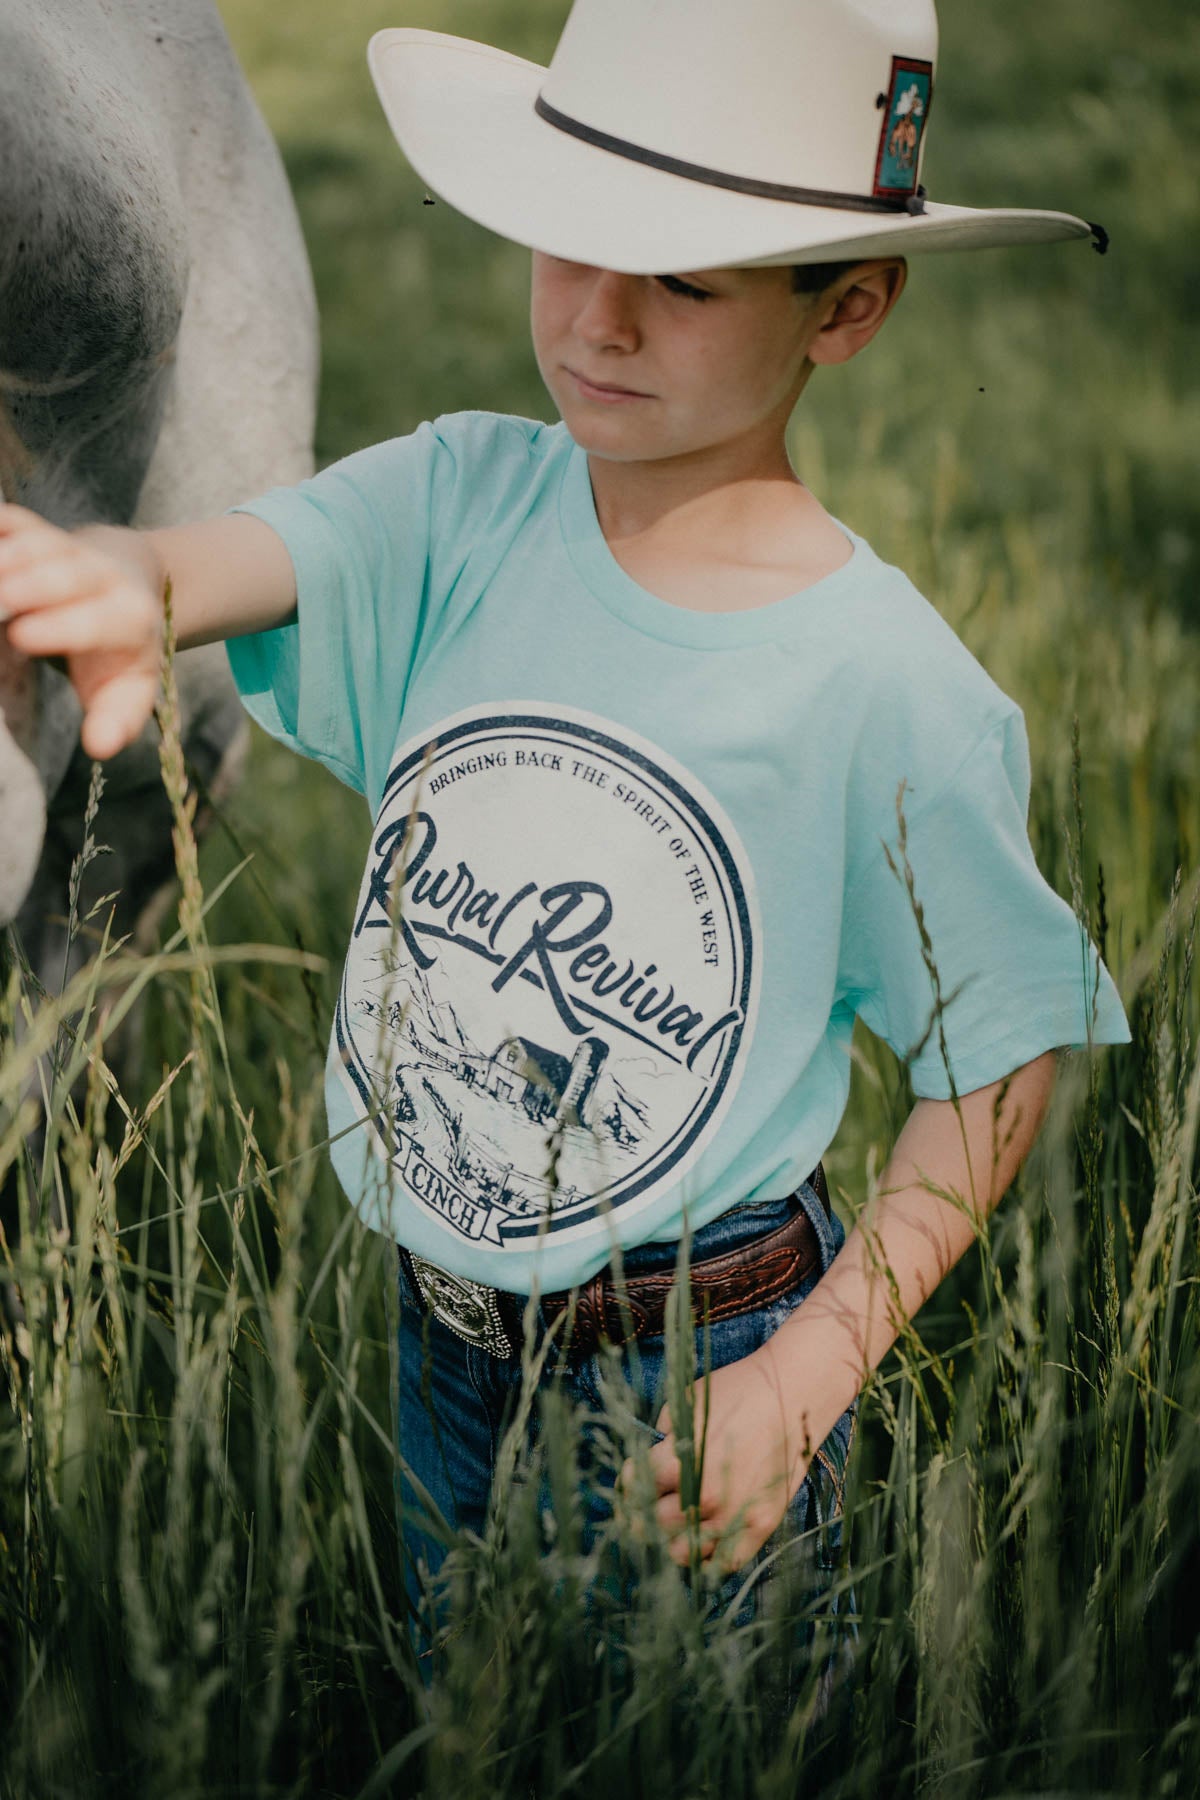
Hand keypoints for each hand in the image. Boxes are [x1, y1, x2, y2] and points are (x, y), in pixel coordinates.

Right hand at [0, 502, 163, 758]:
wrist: (127, 585)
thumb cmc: (118, 653)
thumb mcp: (128, 689)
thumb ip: (117, 719)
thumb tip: (100, 746)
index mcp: (130, 618)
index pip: (99, 620)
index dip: (63, 626)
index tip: (23, 636)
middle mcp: (103, 576)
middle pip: (69, 573)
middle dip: (36, 582)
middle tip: (2, 595)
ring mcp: (69, 547)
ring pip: (40, 541)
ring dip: (9, 551)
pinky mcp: (38, 529)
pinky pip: (13, 520)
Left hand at [615, 1340, 811, 1577]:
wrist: (793, 1393)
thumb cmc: (738, 1391)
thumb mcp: (685, 1403)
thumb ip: (662, 1438)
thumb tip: (650, 1462)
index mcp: (677, 1464)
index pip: (633, 1490)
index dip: (627, 1483)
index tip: (632, 1481)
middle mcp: (703, 1498)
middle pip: (652, 1526)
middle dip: (642, 1514)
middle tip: (646, 1507)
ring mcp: (734, 1517)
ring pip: (683, 1554)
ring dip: (671, 1541)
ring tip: (674, 1526)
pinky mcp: (761, 1527)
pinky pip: (725, 1564)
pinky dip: (708, 1558)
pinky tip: (703, 1540)